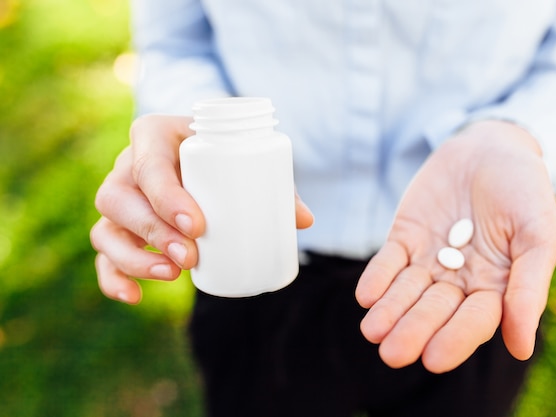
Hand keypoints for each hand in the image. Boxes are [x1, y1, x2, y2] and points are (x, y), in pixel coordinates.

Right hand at [90, 114, 313, 303]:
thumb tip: (304, 221)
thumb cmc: (222, 151)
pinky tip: (134, 297)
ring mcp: (119, 198)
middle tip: (192, 256)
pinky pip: (102, 254)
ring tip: (174, 274)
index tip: (198, 225)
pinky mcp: (118, 227)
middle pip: (119, 197)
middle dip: (153, 232)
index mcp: (154, 134)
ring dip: (134, 258)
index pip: (149, 163)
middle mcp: (127, 165)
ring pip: (105, 228)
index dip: (166, 197)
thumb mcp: (243, 155)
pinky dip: (113, 277)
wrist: (196, 150)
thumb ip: (273, 184)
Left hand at [355, 120, 555, 372]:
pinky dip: (377, 278)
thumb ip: (529, 287)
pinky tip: (365, 295)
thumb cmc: (524, 191)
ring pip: (406, 292)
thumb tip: (520, 349)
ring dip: (390, 311)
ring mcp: (429, 260)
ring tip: (373, 330)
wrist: (489, 148)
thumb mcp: (538, 234)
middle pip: (434, 311)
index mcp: (495, 287)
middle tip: (392, 353)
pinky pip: (388, 262)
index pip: (473, 320)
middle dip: (414, 331)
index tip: (433, 359)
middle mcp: (458, 281)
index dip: (454, 339)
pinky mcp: (404, 238)